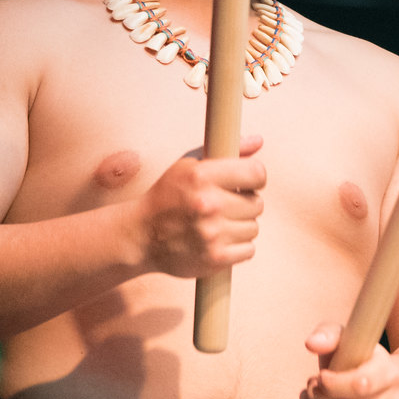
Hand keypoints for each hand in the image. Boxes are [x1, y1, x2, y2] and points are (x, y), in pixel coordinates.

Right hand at [131, 135, 265, 277]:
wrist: (139, 236)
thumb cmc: (168, 196)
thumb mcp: (188, 166)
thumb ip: (226, 151)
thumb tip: (259, 140)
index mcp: (201, 176)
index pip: (257, 173)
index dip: (254, 178)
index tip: (246, 184)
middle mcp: (207, 203)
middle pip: (257, 204)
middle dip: (244, 205)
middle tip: (222, 207)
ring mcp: (211, 233)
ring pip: (253, 228)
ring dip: (239, 227)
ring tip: (215, 225)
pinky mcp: (215, 257)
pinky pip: (248, 250)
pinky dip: (237, 248)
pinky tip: (217, 241)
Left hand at [299, 322, 398, 398]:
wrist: (374, 383)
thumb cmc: (355, 358)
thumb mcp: (345, 338)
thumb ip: (328, 334)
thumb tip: (313, 344)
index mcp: (390, 373)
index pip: (361, 384)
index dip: (332, 383)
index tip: (321, 375)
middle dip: (319, 397)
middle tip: (315, 386)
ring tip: (316, 397)